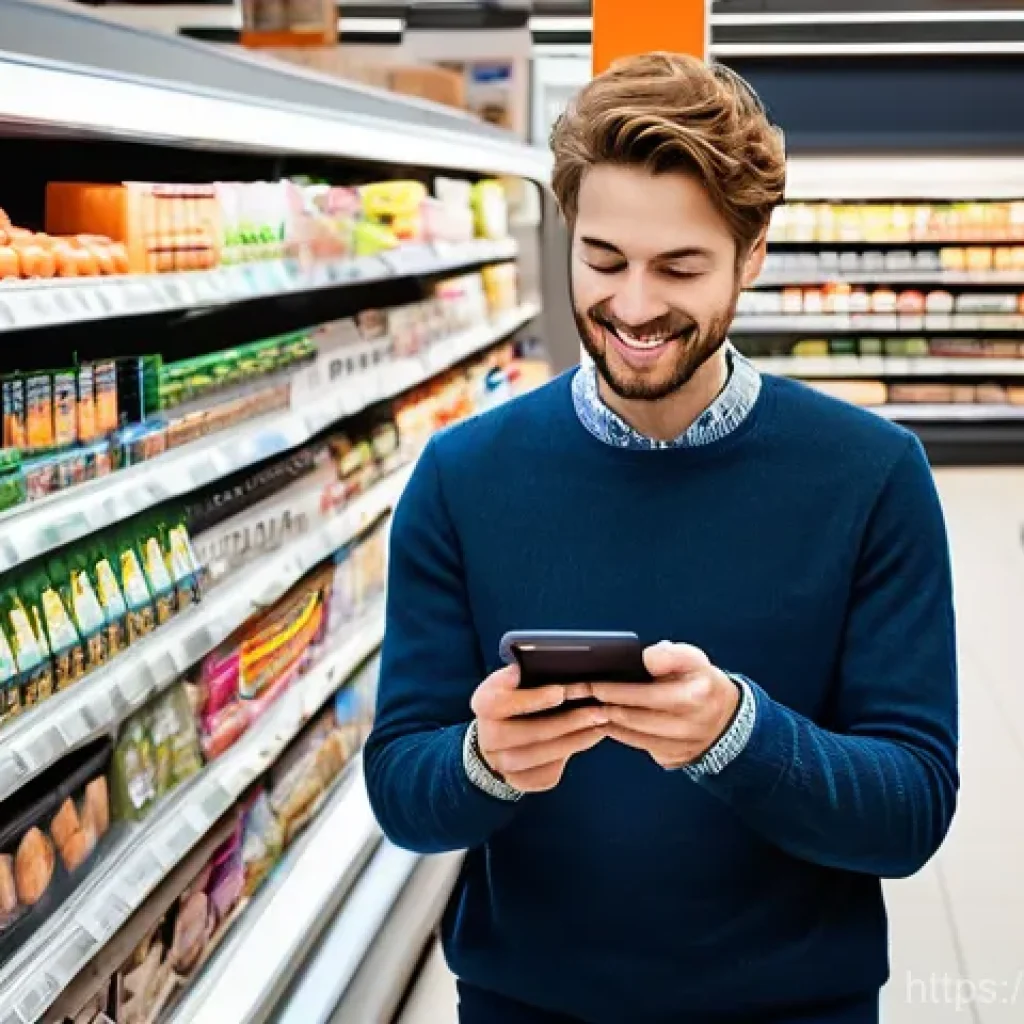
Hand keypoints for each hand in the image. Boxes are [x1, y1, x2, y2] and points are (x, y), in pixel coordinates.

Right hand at [470, 663, 609, 792]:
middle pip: (529, 733)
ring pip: (542, 756)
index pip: (503, 703)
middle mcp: (488, 737)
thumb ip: (525, 672)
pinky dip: (572, 755)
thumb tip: (552, 661)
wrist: (497, 736)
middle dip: (567, 722)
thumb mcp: (512, 680)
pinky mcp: (519, 782)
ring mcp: (502, 764)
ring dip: (576, 740)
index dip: (532, 699)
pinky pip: (548, 773)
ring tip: (600, 724)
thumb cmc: (514, 699)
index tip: (561, 692)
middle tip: (597, 711)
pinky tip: (590, 738)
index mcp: (483, 704)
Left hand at [590, 642, 740, 769]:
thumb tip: (645, 658)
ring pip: (631, 732)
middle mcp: (687, 723)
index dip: (615, 689)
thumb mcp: (694, 659)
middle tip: (575, 692)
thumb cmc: (702, 683)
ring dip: (604, 719)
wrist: (726, 721)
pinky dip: (615, 731)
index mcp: (694, 695)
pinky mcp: (671, 756)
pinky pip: (636, 744)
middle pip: (633, 715)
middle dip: (601, 703)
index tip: (592, 682)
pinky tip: (600, 720)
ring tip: (581, 706)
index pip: (645, 693)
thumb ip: (670, 656)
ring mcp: (679, 743)